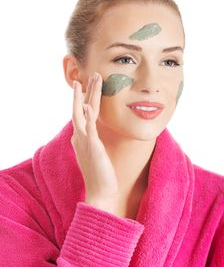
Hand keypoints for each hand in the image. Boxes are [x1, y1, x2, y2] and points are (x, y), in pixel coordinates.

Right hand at [71, 72, 118, 208]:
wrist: (100, 191)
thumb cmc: (101, 173)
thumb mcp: (96, 152)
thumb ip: (93, 140)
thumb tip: (94, 133)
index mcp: (82, 137)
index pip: (84, 113)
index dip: (87, 98)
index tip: (91, 85)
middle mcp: (79, 136)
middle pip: (82, 108)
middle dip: (87, 91)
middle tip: (94, 74)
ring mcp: (83, 141)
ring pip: (82, 112)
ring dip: (87, 96)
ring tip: (91, 80)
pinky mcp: (91, 147)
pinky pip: (89, 128)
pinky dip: (88, 116)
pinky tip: (89, 105)